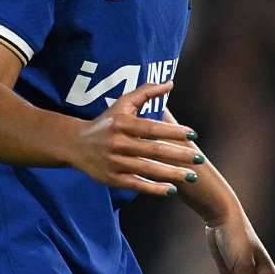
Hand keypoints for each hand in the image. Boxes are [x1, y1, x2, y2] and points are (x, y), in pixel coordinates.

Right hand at [67, 82, 197, 196]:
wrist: (74, 144)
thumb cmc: (105, 121)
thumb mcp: (122, 104)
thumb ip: (146, 93)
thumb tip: (170, 83)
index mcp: (122, 124)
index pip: (151, 128)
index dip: (173, 131)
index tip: (193, 134)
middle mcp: (118, 143)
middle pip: (153, 151)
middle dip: (178, 155)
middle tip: (200, 159)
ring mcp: (114, 162)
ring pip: (147, 169)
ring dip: (171, 174)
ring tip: (192, 176)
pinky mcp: (111, 179)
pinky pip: (136, 184)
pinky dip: (154, 188)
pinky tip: (172, 190)